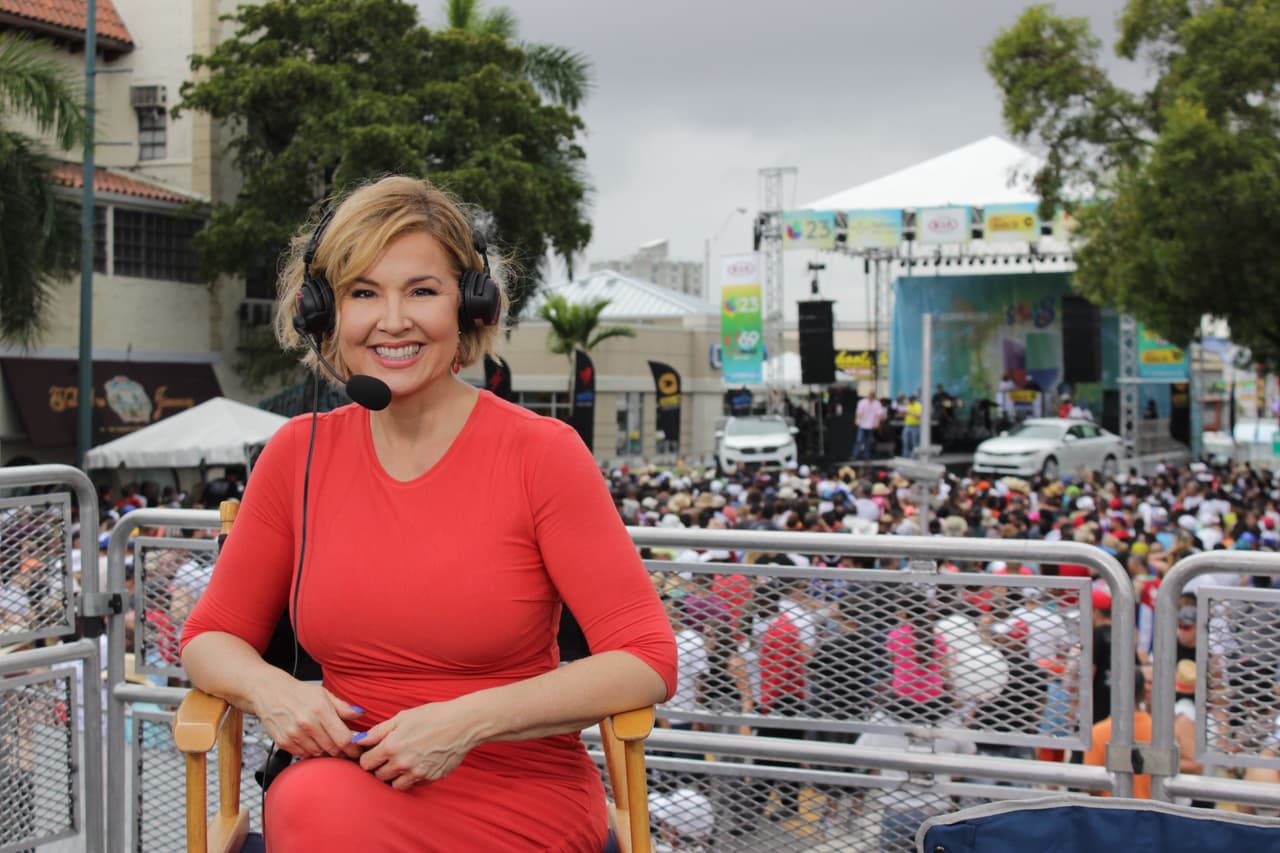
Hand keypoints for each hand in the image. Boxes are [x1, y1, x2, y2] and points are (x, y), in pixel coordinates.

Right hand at [250, 670, 364, 759]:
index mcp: (320, 710)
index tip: (357, 749)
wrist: (269, 692)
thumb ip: (343, 707)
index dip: (353, 747)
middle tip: (346, 749)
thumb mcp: (324, 694)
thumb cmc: (298, 693)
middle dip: (342, 752)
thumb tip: (360, 714)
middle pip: (332, 749)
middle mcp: (307, 724)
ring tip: (328, 743)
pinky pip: (304, 755)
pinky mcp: (284, 743)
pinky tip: (312, 742)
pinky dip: (311, 752)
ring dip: (327, 752)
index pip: (343, 739)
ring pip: (319, 754)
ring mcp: (294, 735)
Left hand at [357, 700, 479, 791]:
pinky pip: (413, 784)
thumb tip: (358, 741)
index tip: (373, 753)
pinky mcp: (430, 778)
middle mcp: (402, 763)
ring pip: (394, 786)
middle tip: (388, 757)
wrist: (463, 724)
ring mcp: (416, 773)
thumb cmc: (433, 716)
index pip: (366, 763)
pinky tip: (418, 763)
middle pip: (378, 776)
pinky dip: (411, 778)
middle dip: (380, 768)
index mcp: (391, 746)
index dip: (368, 758)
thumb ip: (378, 731)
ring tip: (402, 763)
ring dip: (394, 777)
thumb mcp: (402, 717)